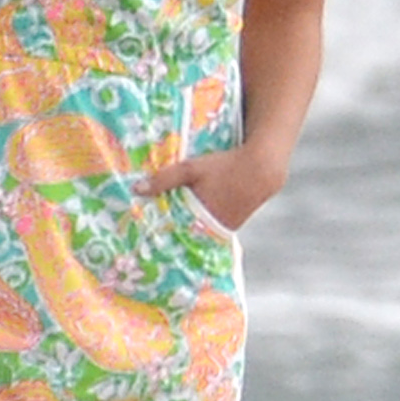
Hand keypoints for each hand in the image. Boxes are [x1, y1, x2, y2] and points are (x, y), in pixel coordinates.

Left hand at [139, 144, 283, 231]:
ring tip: (170, 223)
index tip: (144, 234)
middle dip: (172, 231)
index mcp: (200, 217)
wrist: (262, 169)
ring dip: (188, 226)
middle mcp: (212, 228)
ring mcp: (225, 228)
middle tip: (152, 231)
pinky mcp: (233, 225)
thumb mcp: (191, 169)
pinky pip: (212, 227)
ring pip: (199, 230)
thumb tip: (136, 189)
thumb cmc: (225, 166)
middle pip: (186, 233)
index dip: (160, 232)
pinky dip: (202, 222)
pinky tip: (194, 215)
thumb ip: (164, 179)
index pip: (173, 232)